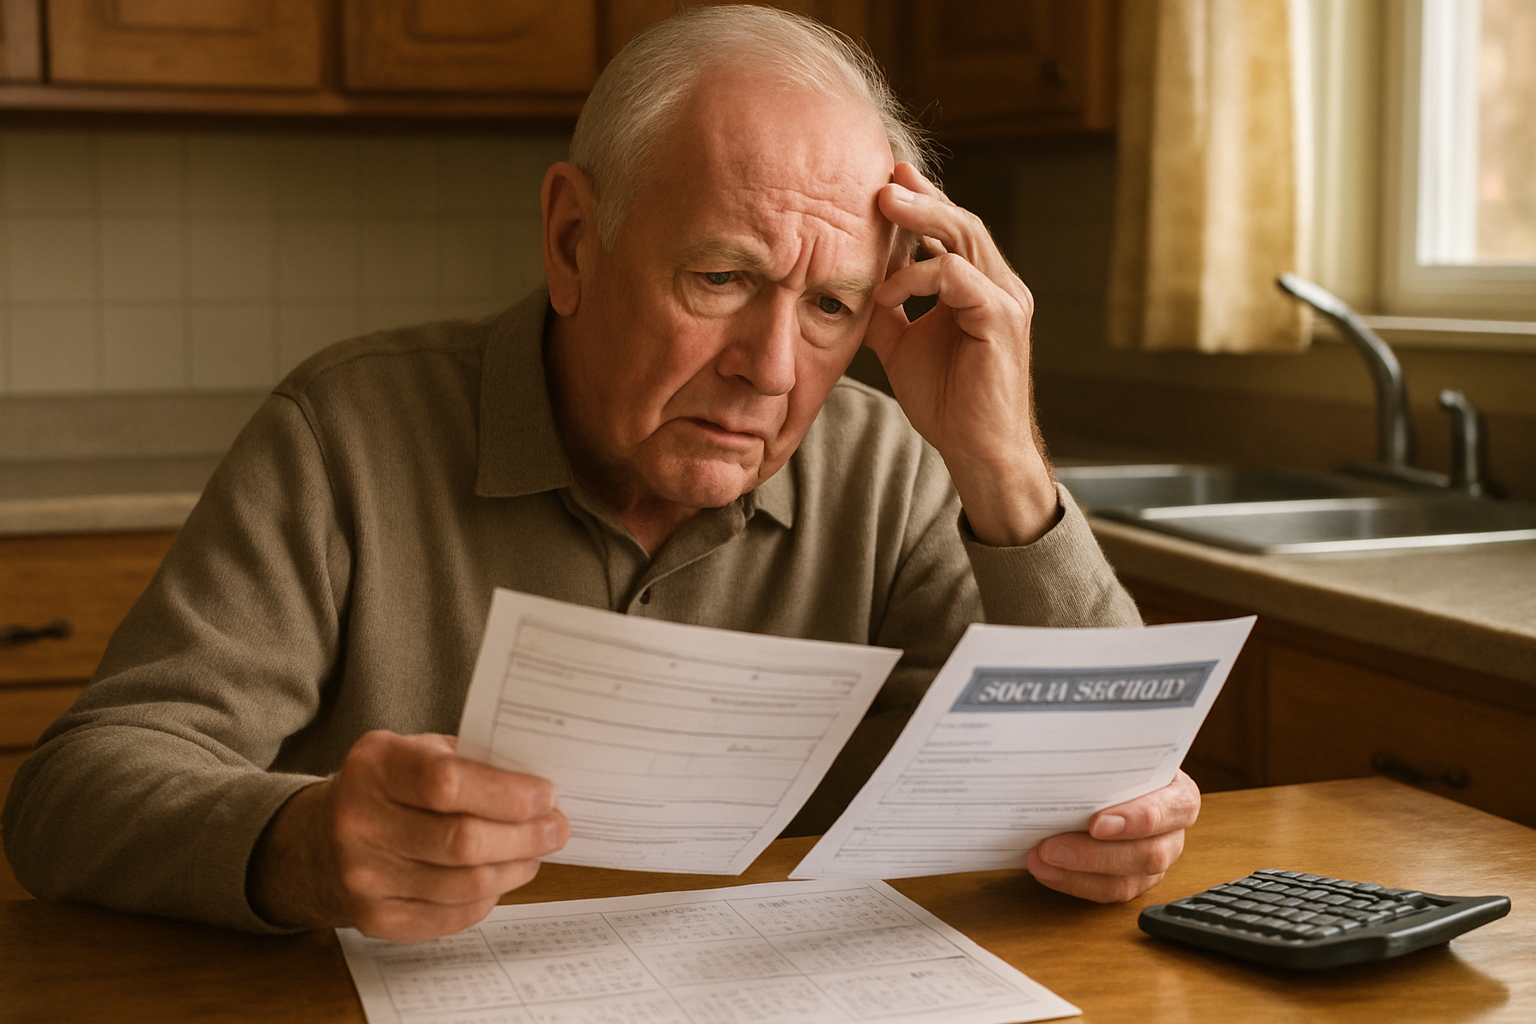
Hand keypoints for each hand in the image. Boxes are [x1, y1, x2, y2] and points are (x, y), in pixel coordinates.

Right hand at [249, 731, 568, 942]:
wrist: (320, 841)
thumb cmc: (388, 788)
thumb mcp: (417, 751)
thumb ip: (470, 761)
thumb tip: (538, 785)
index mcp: (375, 767)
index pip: (448, 784)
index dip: (507, 794)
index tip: (546, 795)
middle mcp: (361, 824)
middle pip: (463, 841)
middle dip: (524, 836)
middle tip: (556, 827)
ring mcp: (365, 877)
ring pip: (466, 884)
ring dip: (515, 868)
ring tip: (535, 851)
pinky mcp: (378, 919)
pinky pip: (455, 914)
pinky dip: (490, 896)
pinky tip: (501, 875)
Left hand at [866, 163, 1058, 546]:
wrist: (976, 452)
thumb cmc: (946, 403)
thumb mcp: (903, 346)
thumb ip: (887, 310)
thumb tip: (854, 283)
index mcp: (980, 287)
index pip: (952, 232)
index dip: (921, 204)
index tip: (884, 181)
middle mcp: (1000, 286)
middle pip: (962, 223)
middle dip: (921, 197)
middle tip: (884, 175)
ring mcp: (1006, 301)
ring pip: (966, 238)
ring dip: (922, 218)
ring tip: (884, 203)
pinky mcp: (1001, 320)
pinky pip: (959, 278)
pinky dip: (920, 275)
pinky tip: (887, 290)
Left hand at [1025, 770, 1200, 901]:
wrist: (1110, 777)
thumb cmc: (1115, 762)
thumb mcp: (1118, 751)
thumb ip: (1106, 758)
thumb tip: (1067, 754)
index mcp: (1179, 794)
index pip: (1176, 809)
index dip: (1138, 819)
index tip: (1097, 824)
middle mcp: (1171, 833)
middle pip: (1150, 854)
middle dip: (1096, 855)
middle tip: (1052, 847)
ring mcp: (1153, 861)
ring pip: (1126, 882)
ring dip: (1077, 873)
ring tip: (1040, 859)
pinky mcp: (1130, 880)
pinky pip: (1105, 891)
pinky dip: (1072, 882)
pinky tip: (1046, 869)